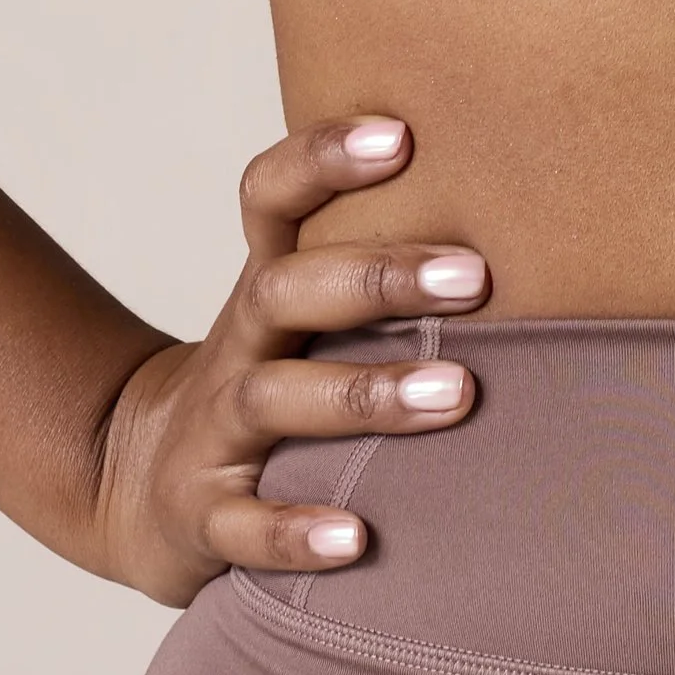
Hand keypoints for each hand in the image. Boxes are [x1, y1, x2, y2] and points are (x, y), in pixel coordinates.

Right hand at [83, 116, 489, 605]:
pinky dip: (295, 532)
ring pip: (273, 400)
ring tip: (455, 396)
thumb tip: (532, 201)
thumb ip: (388, 262)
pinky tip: (357, 541)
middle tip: (475, 276)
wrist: (141, 481)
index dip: (322, 158)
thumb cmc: (277, 375)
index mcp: (268, 285)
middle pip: (286, 290)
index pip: (272, 197)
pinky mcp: (203, 518)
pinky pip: (243, 527)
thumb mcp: (309, 312)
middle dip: (377, 278)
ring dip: (364, 395)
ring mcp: (213, 432)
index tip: (402, 134)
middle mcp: (237, 347)